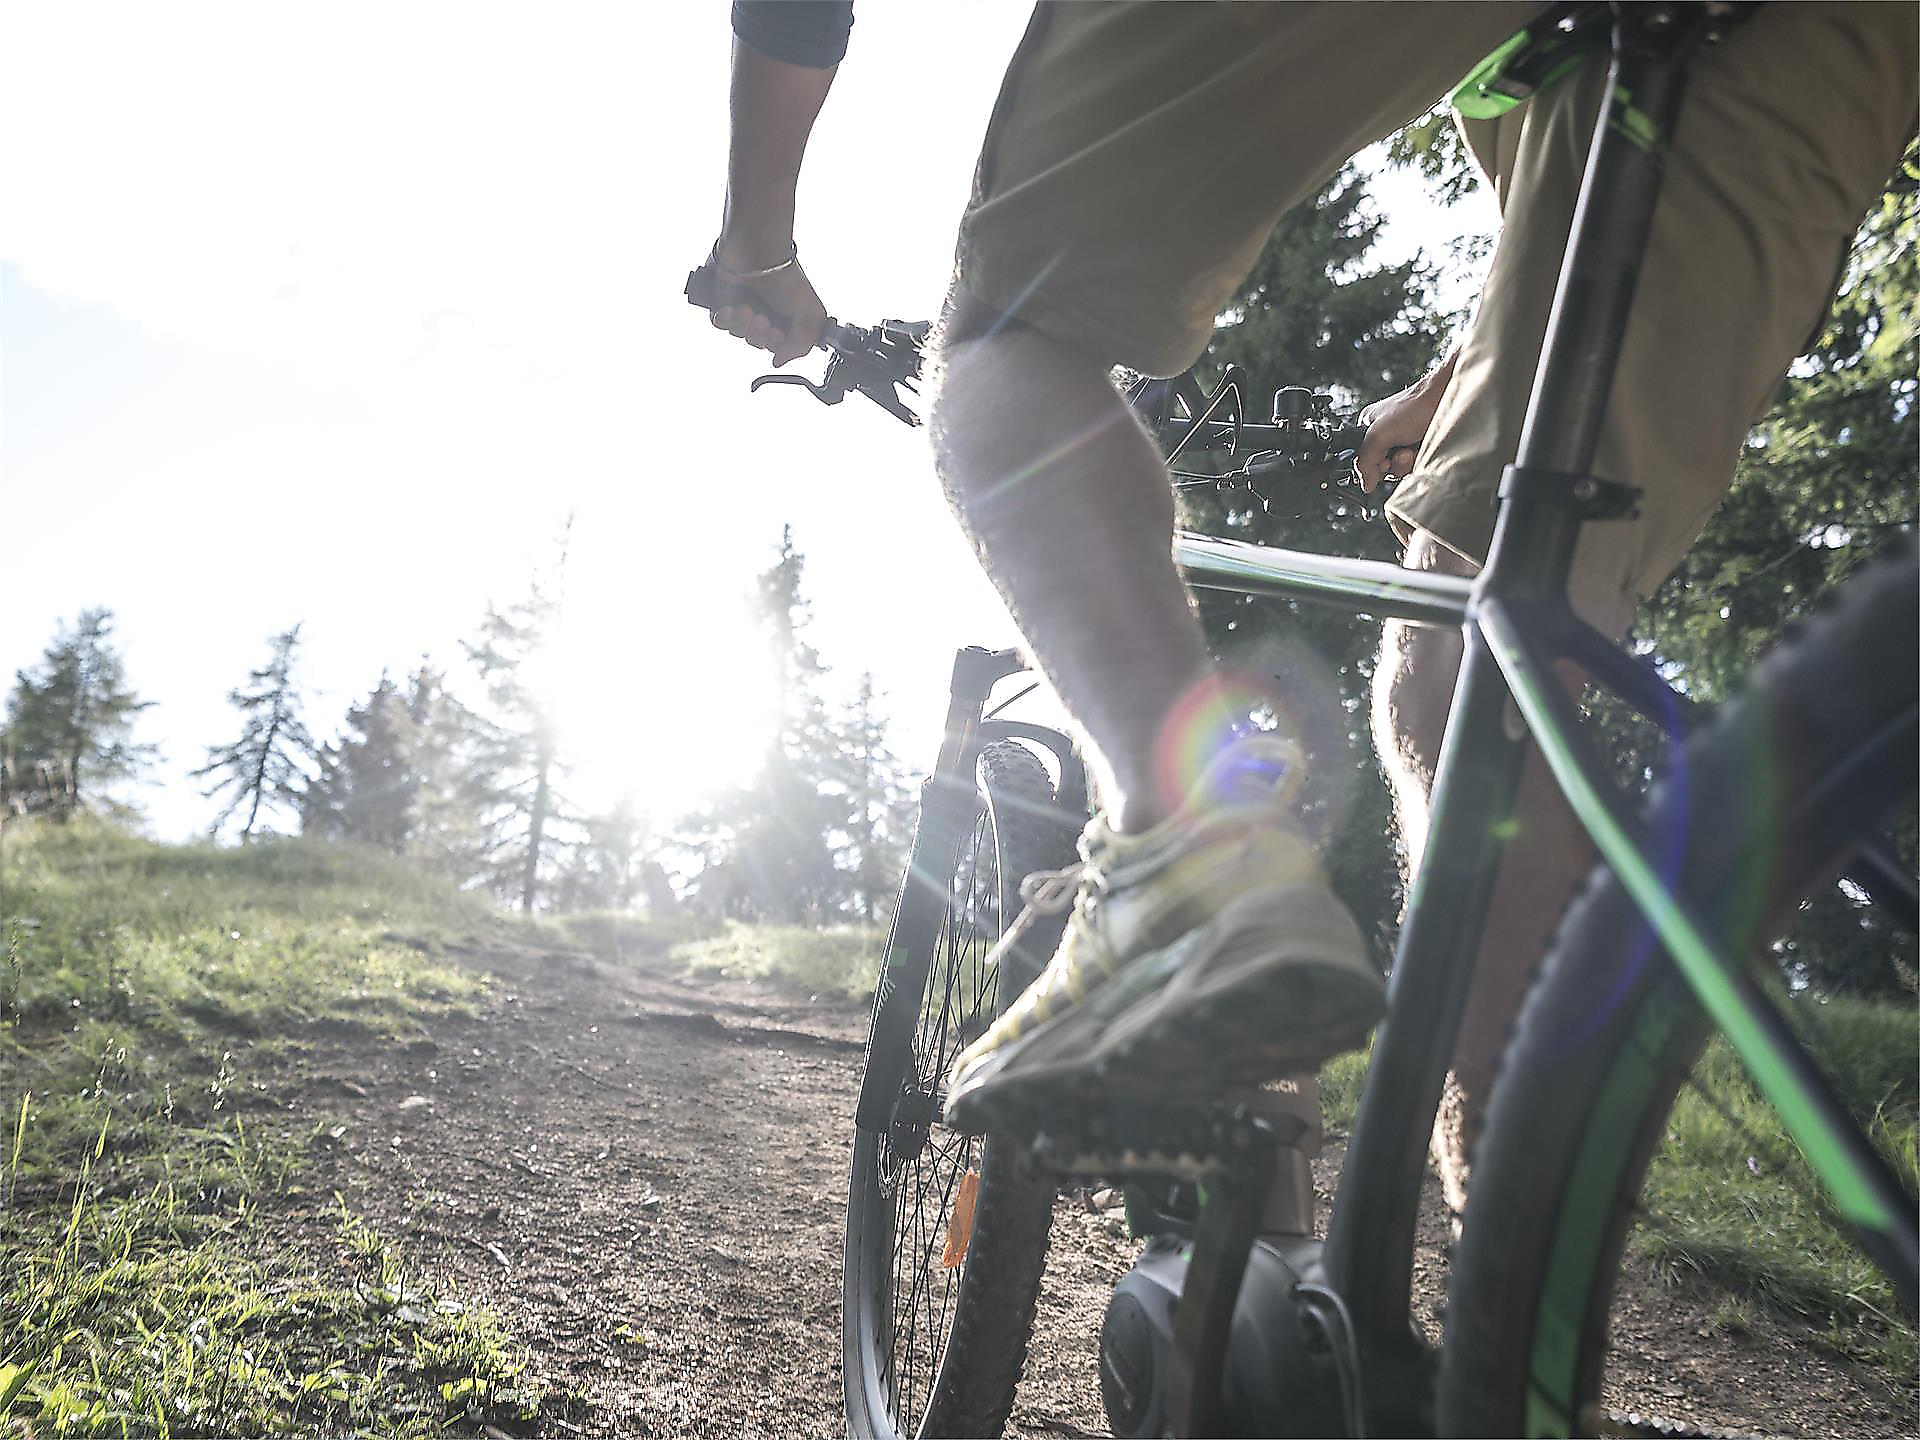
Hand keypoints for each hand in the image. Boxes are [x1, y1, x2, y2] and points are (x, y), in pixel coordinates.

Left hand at [708, 235, 827, 367]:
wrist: (759, 253)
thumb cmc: (786, 278)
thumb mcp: (811, 315)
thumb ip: (802, 345)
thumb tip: (779, 361)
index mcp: (786, 319)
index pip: (780, 347)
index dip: (778, 346)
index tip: (779, 335)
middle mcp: (765, 315)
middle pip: (759, 343)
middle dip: (760, 335)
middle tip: (763, 321)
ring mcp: (743, 309)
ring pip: (740, 335)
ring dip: (744, 325)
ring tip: (747, 309)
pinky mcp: (723, 304)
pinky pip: (720, 325)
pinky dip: (725, 319)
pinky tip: (732, 309)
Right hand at [1355, 349, 1458, 493]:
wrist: (1447, 397)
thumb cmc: (1415, 406)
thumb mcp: (1379, 433)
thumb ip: (1364, 460)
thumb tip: (1365, 484)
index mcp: (1370, 428)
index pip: (1363, 459)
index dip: (1372, 466)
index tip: (1383, 463)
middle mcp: (1387, 436)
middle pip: (1382, 468)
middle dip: (1393, 464)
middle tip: (1401, 453)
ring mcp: (1405, 443)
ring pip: (1400, 470)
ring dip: (1406, 464)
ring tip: (1412, 449)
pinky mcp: (1422, 449)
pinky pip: (1416, 467)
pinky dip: (1420, 461)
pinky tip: (1423, 448)